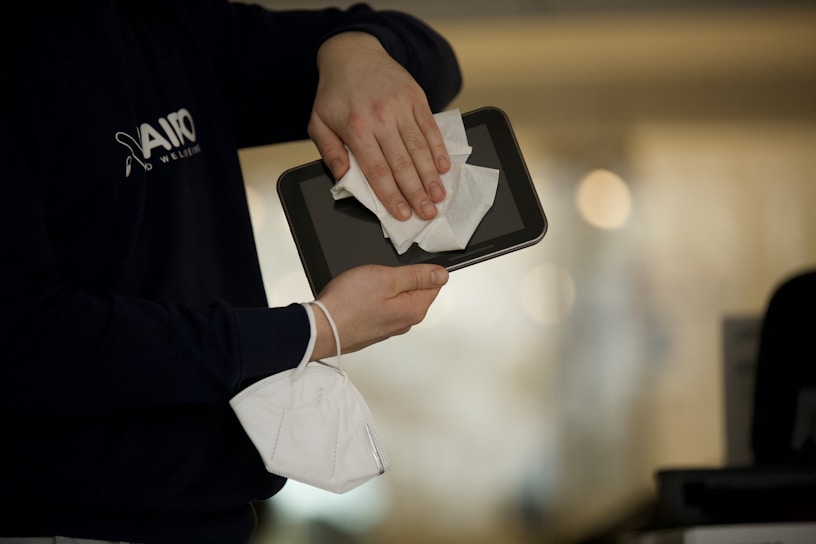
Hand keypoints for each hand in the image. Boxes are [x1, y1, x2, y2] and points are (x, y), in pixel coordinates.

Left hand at [309, 32, 450, 220]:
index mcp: (355, 128)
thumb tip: (343, 176)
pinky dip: (439, 149)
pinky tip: (444, 167)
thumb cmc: (335, 93)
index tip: (402, 213)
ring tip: (439, 196)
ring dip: (432, 176)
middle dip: (417, 192)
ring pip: (420, 148)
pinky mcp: (415, 98)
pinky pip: (430, 128)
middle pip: (402, 163)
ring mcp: (401, 106)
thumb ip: (329, 151)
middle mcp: (380, 118)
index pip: (377, 170)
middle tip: (428, 213)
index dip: (392, 195)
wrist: (353, 53)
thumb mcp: (318, 122)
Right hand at [310, 264, 448, 359]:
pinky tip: (358, 296)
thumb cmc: (348, 304)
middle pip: (413, 290)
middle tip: (378, 275)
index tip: (400, 267)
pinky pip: (380, 307)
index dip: (418, 269)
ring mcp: (388, 327)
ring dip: (383, 288)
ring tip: (364, 285)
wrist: (320, 327)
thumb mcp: (387, 278)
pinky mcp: (373, 329)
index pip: (434, 283)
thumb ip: (417, 276)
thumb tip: (442, 274)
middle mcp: (405, 322)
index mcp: (414, 309)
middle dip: (399, 278)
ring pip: (395, 298)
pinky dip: (372, 299)